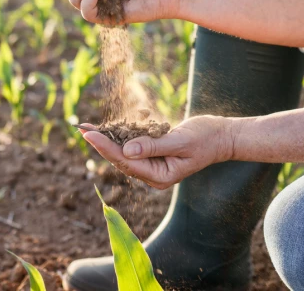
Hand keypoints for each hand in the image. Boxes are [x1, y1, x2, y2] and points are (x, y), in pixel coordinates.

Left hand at [79, 116, 234, 188]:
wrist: (222, 136)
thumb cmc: (206, 138)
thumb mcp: (180, 141)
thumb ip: (153, 146)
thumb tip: (126, 149)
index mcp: (161, 176)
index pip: (126, 161)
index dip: (106, 147)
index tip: (89, 134)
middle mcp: (154, 174)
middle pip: (121, 159)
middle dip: (101, 143)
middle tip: (81, 128)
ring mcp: (154, 166)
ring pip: (125, 153)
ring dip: (108, 139)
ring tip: (88, 128)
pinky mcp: (155, 155)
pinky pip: (134, 146)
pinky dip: (121, 136)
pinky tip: (108, 128)